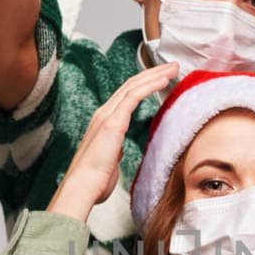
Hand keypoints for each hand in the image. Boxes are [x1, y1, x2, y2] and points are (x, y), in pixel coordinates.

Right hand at [46, 64, 178, 220]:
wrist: (82, 188)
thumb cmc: (94, 181)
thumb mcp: (108, 162)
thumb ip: (113, 152)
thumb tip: (116, 152)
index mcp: (104, 122)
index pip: (126, 95)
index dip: (144, 84)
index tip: (162, 79)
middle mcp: (104, 114)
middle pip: (131, 85)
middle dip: (152, 73)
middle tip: (172, 66)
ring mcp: (107, 116)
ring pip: (133, 86)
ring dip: (155, 74)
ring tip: (173, 68)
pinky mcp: (113, 122)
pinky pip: (133, 96)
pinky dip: (150, 85)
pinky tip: (163, 80)